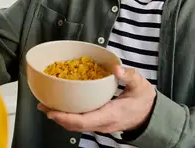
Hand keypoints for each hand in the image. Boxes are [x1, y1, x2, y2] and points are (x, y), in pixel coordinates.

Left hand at [38, 66, 156, 133]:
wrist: (151, 115)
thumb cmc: (144, 101)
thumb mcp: (139, 85)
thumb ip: (128, 75)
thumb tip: (116, 68)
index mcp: (110, 114)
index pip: (83, 120)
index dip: (65, 117)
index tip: (52, 111)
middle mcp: (103, 123)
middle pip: (75, 125)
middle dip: (57, 117)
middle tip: (42, 106)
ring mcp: (101, 124)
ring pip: (77, 126)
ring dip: (61, 118)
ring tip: (47, 106)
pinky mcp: (99, 122)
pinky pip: (81, 122)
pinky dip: (69, 116)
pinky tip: (63, 107)